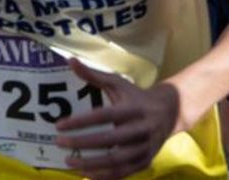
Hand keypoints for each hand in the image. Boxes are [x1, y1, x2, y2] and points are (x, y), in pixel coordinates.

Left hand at [54, 60, 181, 179]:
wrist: (170, 112)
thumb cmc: (135, 96)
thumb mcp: (117, 83)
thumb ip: (93, 75)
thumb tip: (69, 60)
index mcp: (133, 109)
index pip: (103, 116)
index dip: (80, 122)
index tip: (59, 125)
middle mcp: (141, 130)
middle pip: (109, 141)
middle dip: (82, 143)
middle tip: (58, 143)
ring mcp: (145, 148)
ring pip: (117, 161)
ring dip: (91, 164)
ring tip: (68, 162)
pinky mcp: (146, 161)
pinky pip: (124, 172)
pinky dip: (105, 176)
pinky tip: (86, 174)